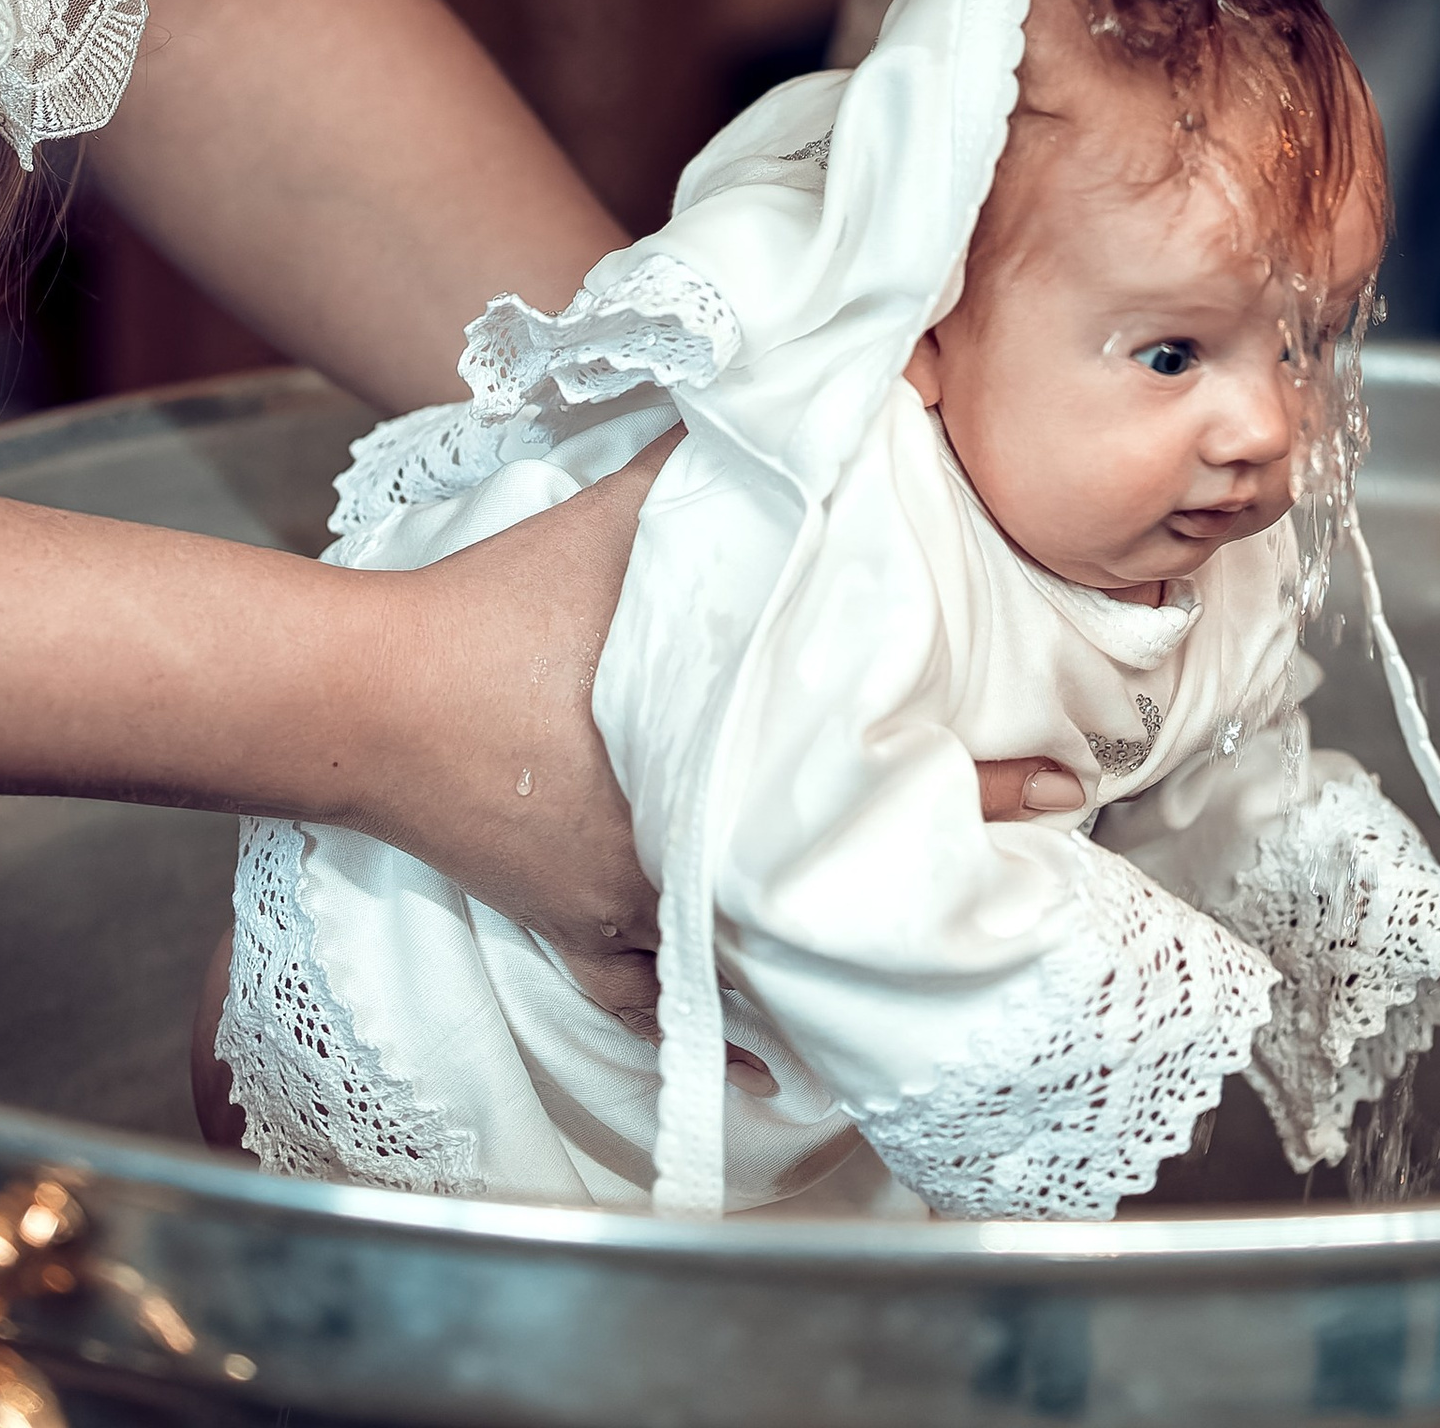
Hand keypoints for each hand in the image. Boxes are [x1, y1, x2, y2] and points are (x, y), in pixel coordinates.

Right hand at [343, 453, 1091, 1039]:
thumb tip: (858, 372)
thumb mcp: (639, 502)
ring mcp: (634, 896)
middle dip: (932, 852)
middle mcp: (702, 842)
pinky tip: (770, 1065)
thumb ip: (750, 444)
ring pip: (769, 943)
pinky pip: (655, 998)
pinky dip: (720, 1028)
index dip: (987, 777)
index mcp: (735, 743)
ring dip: (836, 937)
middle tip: (1016, 848)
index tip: (1066, 780)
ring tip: (914, 942)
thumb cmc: (512, 597)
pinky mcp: (572, 923)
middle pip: (847, 864)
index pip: (892, 771)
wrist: (373, 691)